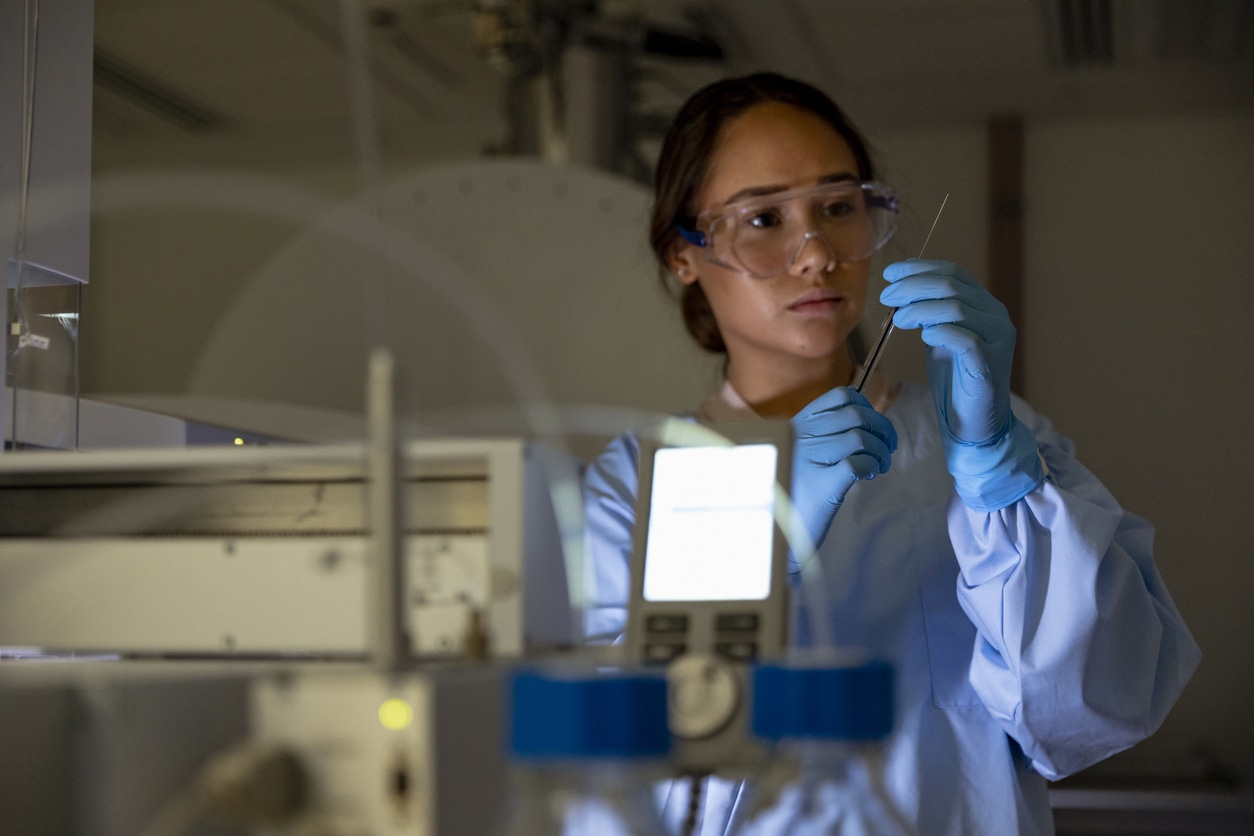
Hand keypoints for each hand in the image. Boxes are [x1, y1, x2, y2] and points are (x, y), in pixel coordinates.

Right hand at [790, 387, 896, 554]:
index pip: (840, 397)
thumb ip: (822, 434)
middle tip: (888, 446)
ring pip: (861, 438)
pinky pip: (858, 463)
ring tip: (880, 466)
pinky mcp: (822, 486)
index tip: (873, 426)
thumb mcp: (798, 453)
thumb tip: (867, 422)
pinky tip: (868, 475)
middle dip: (882, 428)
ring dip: (881, 451)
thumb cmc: (790, 490)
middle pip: (856, 415)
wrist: (771, 529)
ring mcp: (809, 460)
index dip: (866, 407)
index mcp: (797, 425)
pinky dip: (871, 466)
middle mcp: (801, 437)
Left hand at [880, 259, 1041, 509]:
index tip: (889, 273)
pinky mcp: (990, 363)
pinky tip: (924, 336)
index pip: (952, 272)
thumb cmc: (956, 381)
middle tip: (886, 296)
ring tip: (898, 319)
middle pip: (952, 285)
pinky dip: (941, 332)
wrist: (975, 424)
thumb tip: (903, 291)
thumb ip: (930, 314)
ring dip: (921, 308)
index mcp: (984, 305)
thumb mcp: (939, 339)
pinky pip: (966, 339)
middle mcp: (996, 316)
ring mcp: (997, 339)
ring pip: (957, 307)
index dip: (919, 268)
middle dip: (913, 286)